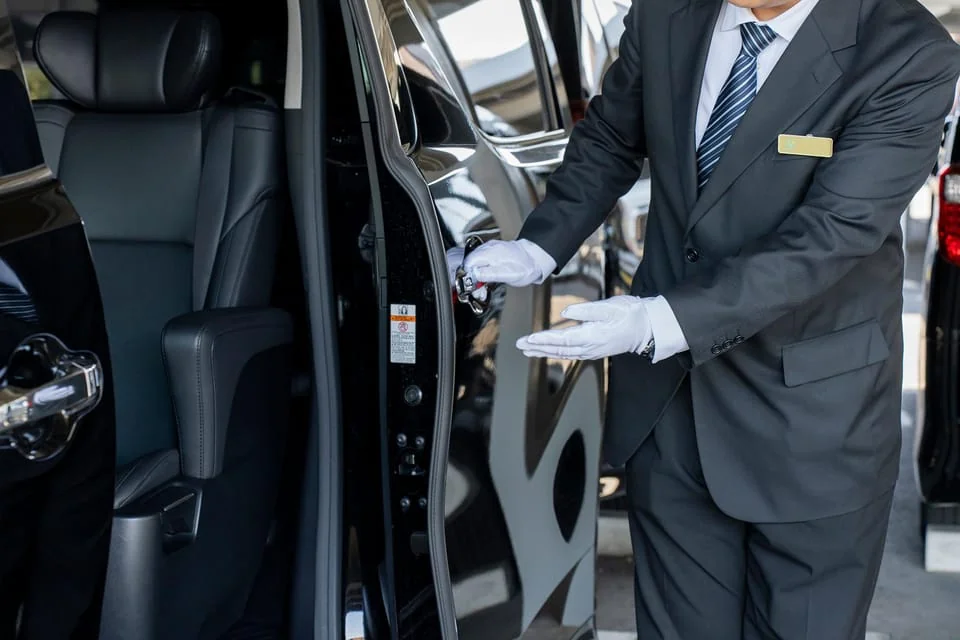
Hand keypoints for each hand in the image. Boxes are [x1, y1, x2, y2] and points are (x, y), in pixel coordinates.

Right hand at [446, 239, 555, 300]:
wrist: (536, 258)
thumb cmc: (526, 266)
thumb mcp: (509, 274)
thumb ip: (490, 274)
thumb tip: (475, 275)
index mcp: (491, 253)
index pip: (469, 262)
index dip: (467, 276)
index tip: (472, 287)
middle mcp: (488, 249)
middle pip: (470, 263)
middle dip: (472, 279)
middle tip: (479, 292)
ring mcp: (490, 250)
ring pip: (474, 264)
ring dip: (476, 277)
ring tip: (484, 289)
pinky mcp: (493, 253)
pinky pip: (481, 262)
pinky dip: (481, 272)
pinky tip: (487, 280)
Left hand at [516, 296, 651, 359]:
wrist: (648, 328)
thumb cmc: (631, 314)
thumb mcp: (610, 306)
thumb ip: (586, 310)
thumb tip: (565, 313)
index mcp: (592, 336)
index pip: (562, 339)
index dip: (543, 340)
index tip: (528, 339)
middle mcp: (590, 347)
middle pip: (558, 349)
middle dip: (537, 348)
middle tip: (519, 345)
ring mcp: (592, 351)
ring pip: (562, 353)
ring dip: (544, 352)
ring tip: (528, 350)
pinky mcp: (594, 350)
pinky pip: (570, 354)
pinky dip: (556, 353)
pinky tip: (548, 351)